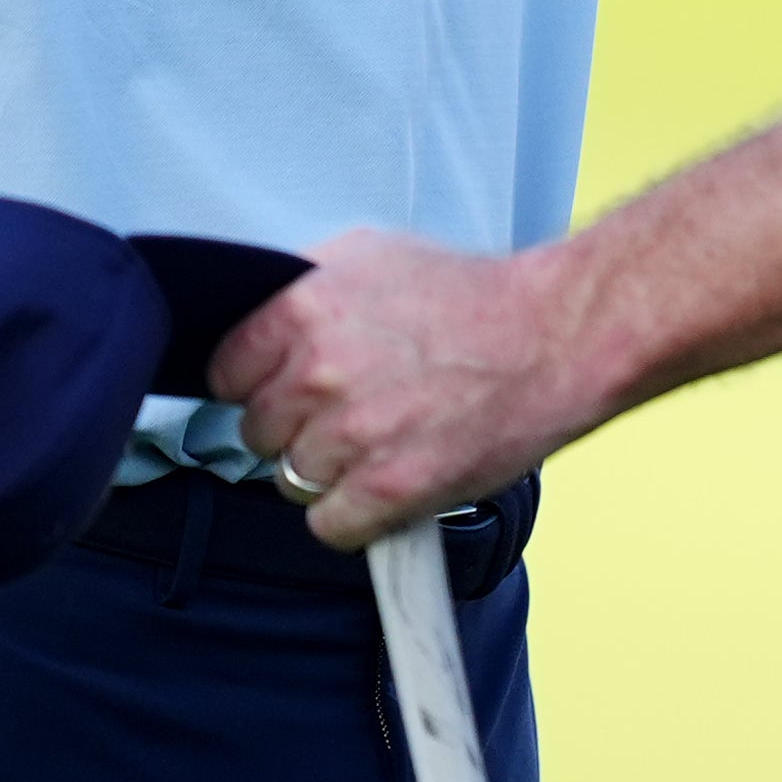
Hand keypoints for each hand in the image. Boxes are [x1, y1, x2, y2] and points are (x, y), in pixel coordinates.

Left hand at [211, 229, 594, 547]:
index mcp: (304, 309)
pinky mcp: (389, 488)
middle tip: (350, 411)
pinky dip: (356, 515)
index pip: (225, 373)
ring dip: (330, 471)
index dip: (258, 382)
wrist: (556, 335)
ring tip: (381, 442)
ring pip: (292, 480)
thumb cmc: (472, 295)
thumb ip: (303, 289)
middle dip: (295, 426)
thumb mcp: (372, 255)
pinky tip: (389, 482)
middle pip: (256, 431)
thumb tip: (254, 321)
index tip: (290, 386)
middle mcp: (319, 371)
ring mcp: (353, 433)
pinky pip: (329, 526)